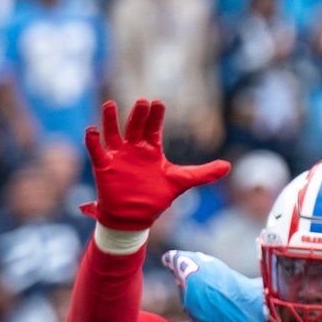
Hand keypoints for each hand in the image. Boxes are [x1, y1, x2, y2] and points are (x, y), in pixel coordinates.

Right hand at [81, 99, 230, 231]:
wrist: (134, 219)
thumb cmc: (155, 199)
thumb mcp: (181, 182)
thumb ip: (203, 173)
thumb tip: (228, 166)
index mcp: (151, 150)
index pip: (153, 127)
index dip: (156, 116)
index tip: (158, 103)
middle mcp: (133, 149)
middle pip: (135, 126)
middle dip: (138, 114)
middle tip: (142, 102)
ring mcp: (118, 156)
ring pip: (112, 133)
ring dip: (110, 120)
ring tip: (110, 105)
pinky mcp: (104, 167)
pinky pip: (97, 150)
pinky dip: (93, 140)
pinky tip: (92, 130)